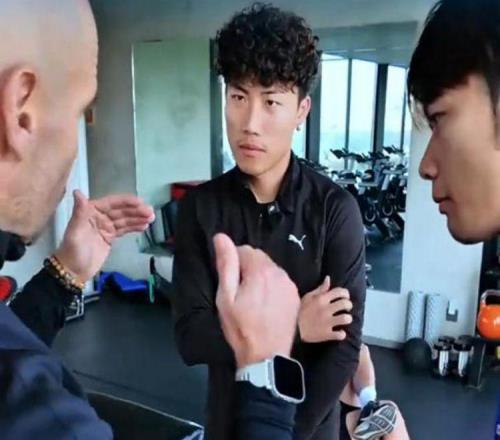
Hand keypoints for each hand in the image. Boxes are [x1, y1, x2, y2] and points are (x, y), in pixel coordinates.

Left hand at [54, 190, 154, 281]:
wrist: (72, 272)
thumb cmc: (72, 252)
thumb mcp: (75, 231)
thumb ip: (79, 212)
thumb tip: (77, 192)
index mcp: (90, 212)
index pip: (111, 203)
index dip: (126, 202)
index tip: (140, 202)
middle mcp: (99, 217)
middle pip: (121, 211)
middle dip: (136, 210)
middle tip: (150, 212)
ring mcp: (105, 227)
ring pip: (125, 219)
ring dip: (138, 218)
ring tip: (151, 218)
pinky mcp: (110, 237)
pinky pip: (124, 229)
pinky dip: (134, 227)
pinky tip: (144, 226)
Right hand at [214, 233, 299, 368]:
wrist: (266, 356)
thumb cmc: (241, 328)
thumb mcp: (225, 297)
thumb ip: (225, 264)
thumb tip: (221, 237)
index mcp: (260, 271)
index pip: (244, 249)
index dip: (233, 262)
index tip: (230, 281)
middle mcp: (279, 272)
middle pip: (259, 258)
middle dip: (247, 267)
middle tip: (239, 291)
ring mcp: (289, 284)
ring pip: (270, 268)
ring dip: (260, 275)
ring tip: (251, 298)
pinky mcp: (295, 296)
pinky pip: (280, 280)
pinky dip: (271, 285)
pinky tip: (265, 303)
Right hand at [298, 276, 352, 342]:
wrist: (291, 327)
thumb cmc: (299, 310)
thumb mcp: (308, 297)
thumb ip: (320, 289)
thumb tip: (328, 279)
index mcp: (321, 299)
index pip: (339, 292)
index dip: (346, 293)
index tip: (345, 297)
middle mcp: (326, 309)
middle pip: (345, 304)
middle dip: (349, 305)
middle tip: (346, 308)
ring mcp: (327, 322)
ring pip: (345, 318)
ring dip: (347, 319)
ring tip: (344, 319)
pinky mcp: (326, 334)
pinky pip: (340, 335)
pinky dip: (341, 334)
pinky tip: (339, 333)